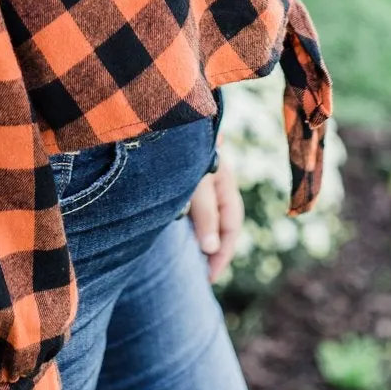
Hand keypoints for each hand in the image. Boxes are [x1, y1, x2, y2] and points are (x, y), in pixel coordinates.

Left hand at [187, 155, 243, 284]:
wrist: (159, 111)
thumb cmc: (178, 144)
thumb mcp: (195, 182)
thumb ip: (204, 213)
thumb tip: (210, 249)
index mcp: (223, 179)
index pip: (231, 224)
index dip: (222, 253)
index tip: (209, 277)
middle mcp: (213, 177)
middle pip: (221, 221)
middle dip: (214, 249)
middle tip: (203, 275)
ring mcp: (199, 174)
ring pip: (205, 214)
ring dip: (201, 237)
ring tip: (192, 261)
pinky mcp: (177, 173)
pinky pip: (189, 205)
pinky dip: (188, 222)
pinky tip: (177, 231)